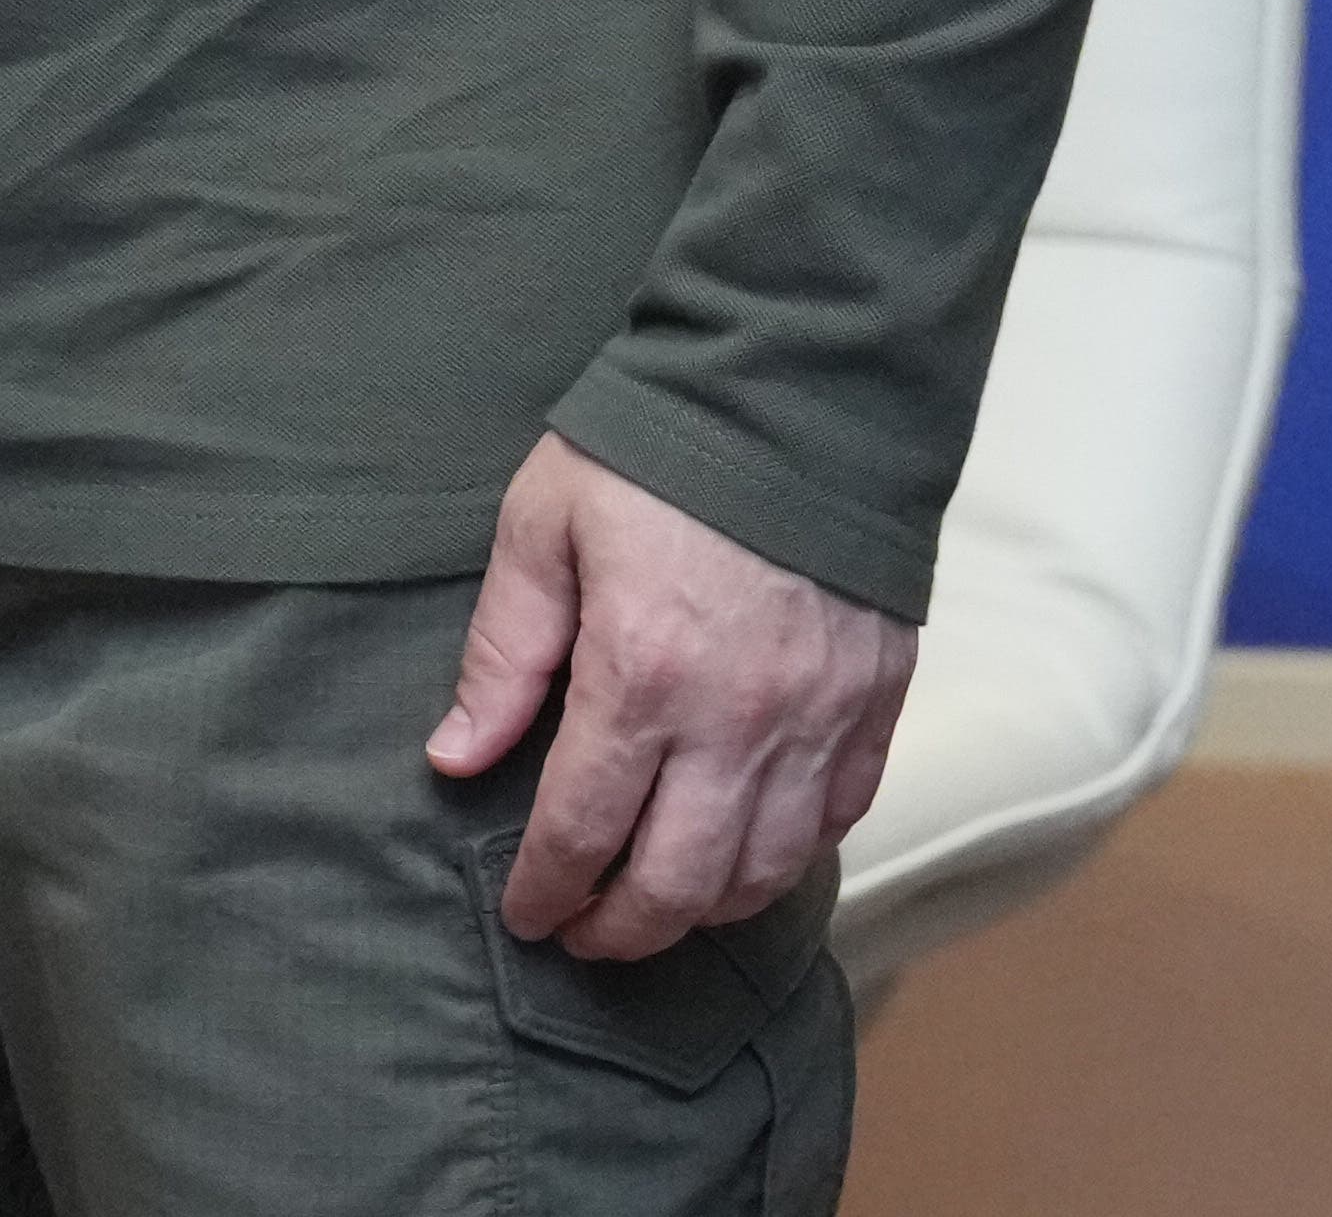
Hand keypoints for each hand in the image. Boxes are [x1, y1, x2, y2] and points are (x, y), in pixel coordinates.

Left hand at [425, 431, 909, 959]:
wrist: (796, 395)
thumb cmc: (651, 454)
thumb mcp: (541, 530)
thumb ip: (503, 655)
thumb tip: (455, 757)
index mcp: (642, 676)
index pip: (584, 829)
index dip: (547, 890)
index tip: (526, 916)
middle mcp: (738, 720)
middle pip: (680, 882)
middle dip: (623, 930)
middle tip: (583, 936)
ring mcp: (819, 721)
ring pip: (765, 870)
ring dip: (705, 909)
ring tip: (657, 906)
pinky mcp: (876, 706)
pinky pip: (837, 820)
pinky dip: (789, 857)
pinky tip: (747, 856)